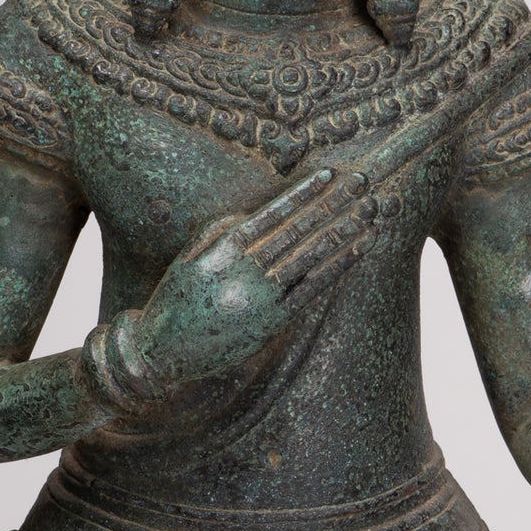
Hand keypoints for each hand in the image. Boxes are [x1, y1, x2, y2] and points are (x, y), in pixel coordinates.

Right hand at [105, 168, 380, 400]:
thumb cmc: (174, 303)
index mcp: (223, 250)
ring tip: (370, 209)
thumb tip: (250, 215)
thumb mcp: (189, 260)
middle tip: (360, 181)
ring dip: (345, 229)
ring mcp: (262, 297)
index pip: (273, 214)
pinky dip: (340, 265)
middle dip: (333, 203)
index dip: (303, 193)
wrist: (159, 355)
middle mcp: (246, 271)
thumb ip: (218, 233)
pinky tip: (359, 247)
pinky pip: (314, 288)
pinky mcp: (273, 322)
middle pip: (299, 230)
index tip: (329, 175)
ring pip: (312, 256)